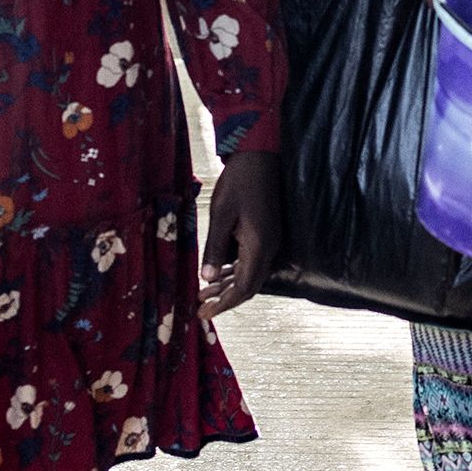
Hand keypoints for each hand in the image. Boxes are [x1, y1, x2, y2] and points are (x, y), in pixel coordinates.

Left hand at [200, 147, 276, 318]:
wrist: (259, 157)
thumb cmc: (239, 182)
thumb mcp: (221, 214)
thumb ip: (215, 248)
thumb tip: (207, 278)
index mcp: (258, 245)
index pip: (244, 287)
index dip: (225, 303)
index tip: (206, 313)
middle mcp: (268, 247)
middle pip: (250, 286)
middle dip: (225, 300)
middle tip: (202, 311)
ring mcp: (269, 241)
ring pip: (250, 275)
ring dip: (228, 286)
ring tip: (204, 295)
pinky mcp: (266, 234)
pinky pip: (251, 262)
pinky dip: (235, 272)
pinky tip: (219, 275)